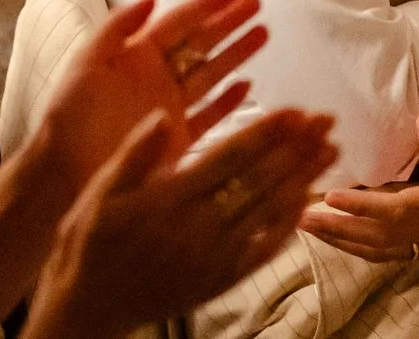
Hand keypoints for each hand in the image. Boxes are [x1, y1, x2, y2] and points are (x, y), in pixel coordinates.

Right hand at [23, 109, 337, 338]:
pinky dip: (289, 224)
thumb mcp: (98, 193)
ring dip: (303, 178)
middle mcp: (198, 229)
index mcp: (169, 199)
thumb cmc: (88, 244)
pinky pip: (264, 250)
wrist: (88, 309)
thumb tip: (162, 115)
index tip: (296, 109)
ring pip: (269, 211)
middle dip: (297, 148)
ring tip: (331, 150)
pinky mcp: (221, 280)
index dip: (267, 132)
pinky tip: (308, 200)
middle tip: (327, 120)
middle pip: (260, 180)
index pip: (230, 157)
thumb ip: (134, 154)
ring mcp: (214, 257)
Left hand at [29, 0, 266, 190]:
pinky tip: (247, 86)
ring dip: (236, 53)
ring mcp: (169, 108)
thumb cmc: (70, 118)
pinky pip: (209, 115)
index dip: (211, 2)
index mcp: (137, 55)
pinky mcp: (176, 140)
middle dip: (230, 22)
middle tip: (259, 4)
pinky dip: (229, 101)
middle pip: (202, 43)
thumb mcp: (86, 64)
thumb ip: (118, 27)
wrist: (62, 175)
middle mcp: (157, 78)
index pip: (181, 21)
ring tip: (263, 33)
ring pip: (211, 73)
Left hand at [299, 112, 418, 262]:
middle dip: (340, 228)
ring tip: (307, 226)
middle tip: (301, 215)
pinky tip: (335, 235)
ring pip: (382, 249)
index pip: (400, 210)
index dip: (363, 207)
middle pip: (382, 236)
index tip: (331, 196)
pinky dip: (358, 246)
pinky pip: (389, 251)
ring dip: (343, 241)